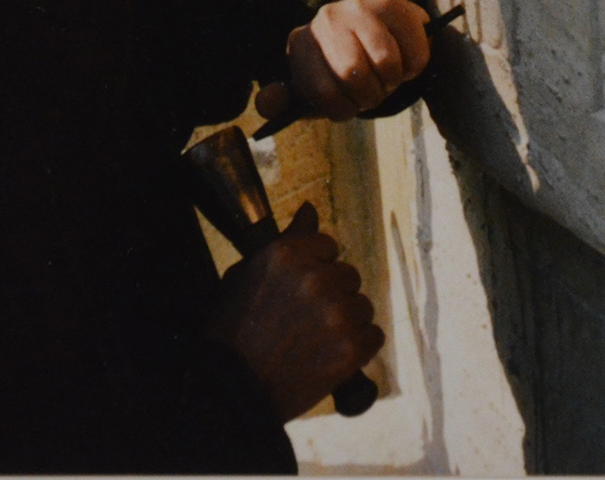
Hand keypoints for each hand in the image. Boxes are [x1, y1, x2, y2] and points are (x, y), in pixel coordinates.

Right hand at [204, 204, 383, 421]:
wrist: (231, 392)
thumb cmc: (234, 333)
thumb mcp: (248, 276)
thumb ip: (286, 241)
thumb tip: (310, 211)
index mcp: (287, 254)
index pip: (328, 245)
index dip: (316, 268)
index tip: (300, 291)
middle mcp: (315, 278)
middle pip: (348, 275)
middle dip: (332, 295)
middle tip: (305, 321)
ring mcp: (336, 314)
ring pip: (362, 305)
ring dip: (346, 321)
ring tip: (315, 342)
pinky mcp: (351, 348)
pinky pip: (374, 335)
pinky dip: (357, 347)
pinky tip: (330, 356)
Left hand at [257, 0, 430, 123]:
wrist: (373, 33)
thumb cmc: (338, 71)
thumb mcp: (310, 91)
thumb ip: (284, 102)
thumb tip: (265, 105)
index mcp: (301, 43)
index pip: (321, 92)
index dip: (343, 110)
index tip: (349, 106)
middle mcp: (326, 18)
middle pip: (354, 75)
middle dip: (370, 96)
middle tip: (373, 93)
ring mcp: (359, 7)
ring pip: (386, 62)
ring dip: (393, 82)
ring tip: (387, 76)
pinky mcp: (392, 3)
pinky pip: (413, 51)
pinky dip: (414, 68)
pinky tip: (404, 61)